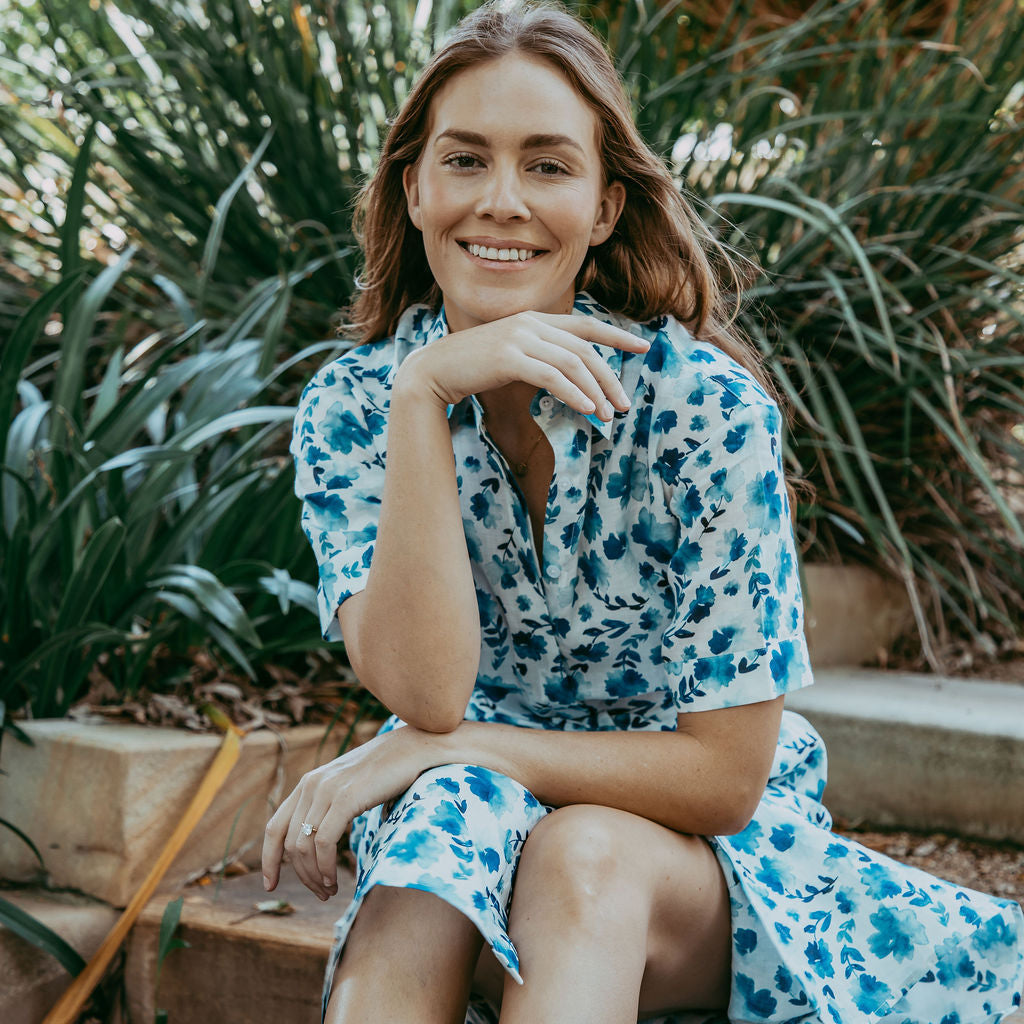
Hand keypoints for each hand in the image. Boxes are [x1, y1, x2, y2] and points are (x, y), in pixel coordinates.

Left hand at [261, 725, 439, 900]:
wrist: (414, 747)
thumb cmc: (387, 771)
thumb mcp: (350, 787)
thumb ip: (331, 806)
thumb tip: (322, 841)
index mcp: (308, 784)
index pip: (275, 827)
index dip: (269, 859)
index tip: (270, 885)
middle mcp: (311, 785)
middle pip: (289, 844)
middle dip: (302, 876)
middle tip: (322, 893)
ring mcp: (327, 790)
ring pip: (304, 847)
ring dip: (314, 876)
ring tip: (330, 890)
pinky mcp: (346, 798)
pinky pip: (324, 842)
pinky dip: (324, 867)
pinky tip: (335, 879)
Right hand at [396, 311, 649, 421]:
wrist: (434, 370)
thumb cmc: (474, 370)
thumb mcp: (514, 360)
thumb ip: (542, 361)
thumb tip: (571, 380)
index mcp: (535, 320)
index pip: (585, 325)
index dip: (617, 336)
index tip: (644, 346)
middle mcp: (531, 324)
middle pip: (584, 349)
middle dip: (609, 378)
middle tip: (623, 404)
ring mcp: (519, 338)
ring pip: (572, 363)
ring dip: (594, 391)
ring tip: (606, 416)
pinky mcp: (508, 357)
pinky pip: (551, 376)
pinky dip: (573, 393)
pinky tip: (586, 409)